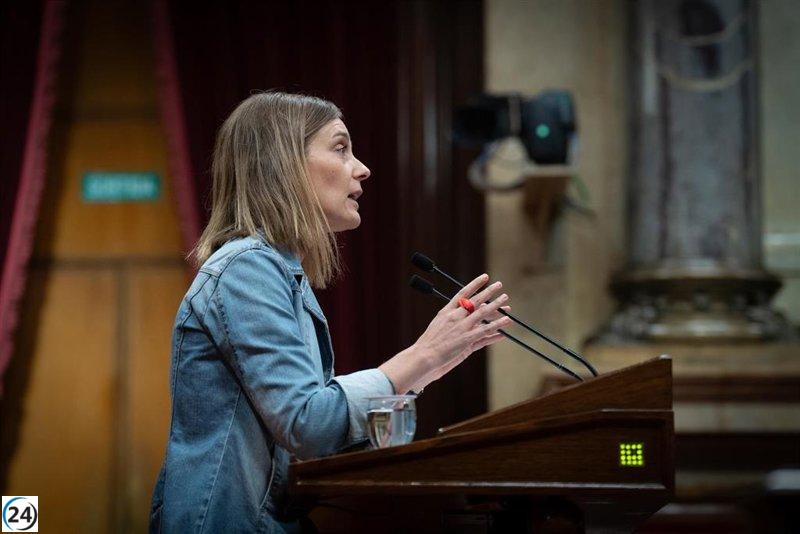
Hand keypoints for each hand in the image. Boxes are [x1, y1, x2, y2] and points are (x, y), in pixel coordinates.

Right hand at [409, 274, 511, 388]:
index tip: (484, 277)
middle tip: (499, 285)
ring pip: (483, 313)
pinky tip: (506, 321)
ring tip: (505, 299)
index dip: (475, 284)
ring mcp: (462, 327)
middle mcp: (455, 316)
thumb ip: (450, 319)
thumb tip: (457, 313)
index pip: (463, 293)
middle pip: (476, 300)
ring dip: (496, 305)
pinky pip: (486, 330)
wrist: (423, 357)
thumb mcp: (437, 326)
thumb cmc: (428, 344)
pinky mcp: (467, 339)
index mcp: (446, 311)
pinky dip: (497, 325)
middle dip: (488, 291)